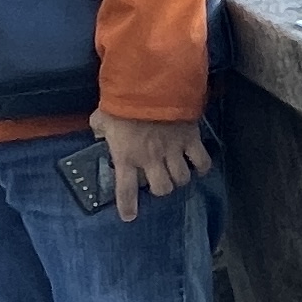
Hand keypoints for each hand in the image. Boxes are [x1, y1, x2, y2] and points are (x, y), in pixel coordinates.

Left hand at [89, 110, 212, 222]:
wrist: (150, 85)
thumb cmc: (122, 101)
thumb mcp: (102, 116)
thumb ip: (100, 129)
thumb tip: (99, 133)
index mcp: (126, 157)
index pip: (126, 190)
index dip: (128, 206)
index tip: (130, 217)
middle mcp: (151, 160)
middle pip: (162, 188)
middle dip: (162, 188)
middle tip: (160, 181)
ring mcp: (173, 151)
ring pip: (182, 179)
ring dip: (180, 179)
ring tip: (178, 174)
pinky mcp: (190, 140)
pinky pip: (201, 162)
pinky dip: (202, 168)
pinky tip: (199, 168)